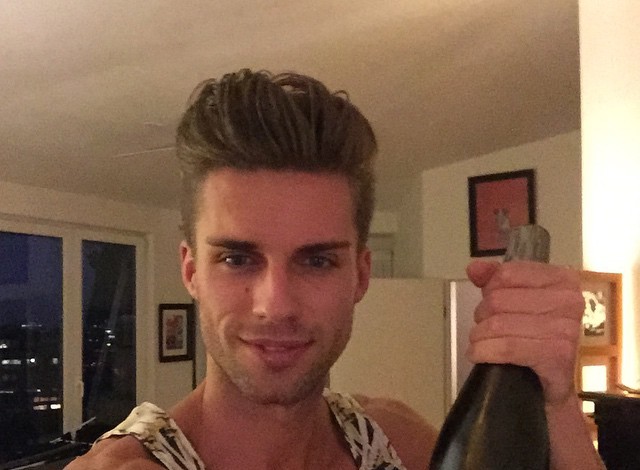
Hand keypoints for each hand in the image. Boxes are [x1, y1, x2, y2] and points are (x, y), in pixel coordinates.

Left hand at [466, 260, 584, 405]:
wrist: (553, 382)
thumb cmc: (535, 337)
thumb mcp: (517, 301)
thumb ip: (495, 280)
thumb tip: (475, 268)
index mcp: (562, 280)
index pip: (507, 274)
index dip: (490, 289)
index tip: (491, 303)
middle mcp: (569, 301)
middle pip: (498, 299)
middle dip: (483, 316)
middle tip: (486, 328)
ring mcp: (565, 329)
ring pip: (497, 324)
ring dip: (479, 336)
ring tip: (481, 343)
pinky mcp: (557, 355)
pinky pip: (506, 347)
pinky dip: (484, 351)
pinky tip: (478, 354)